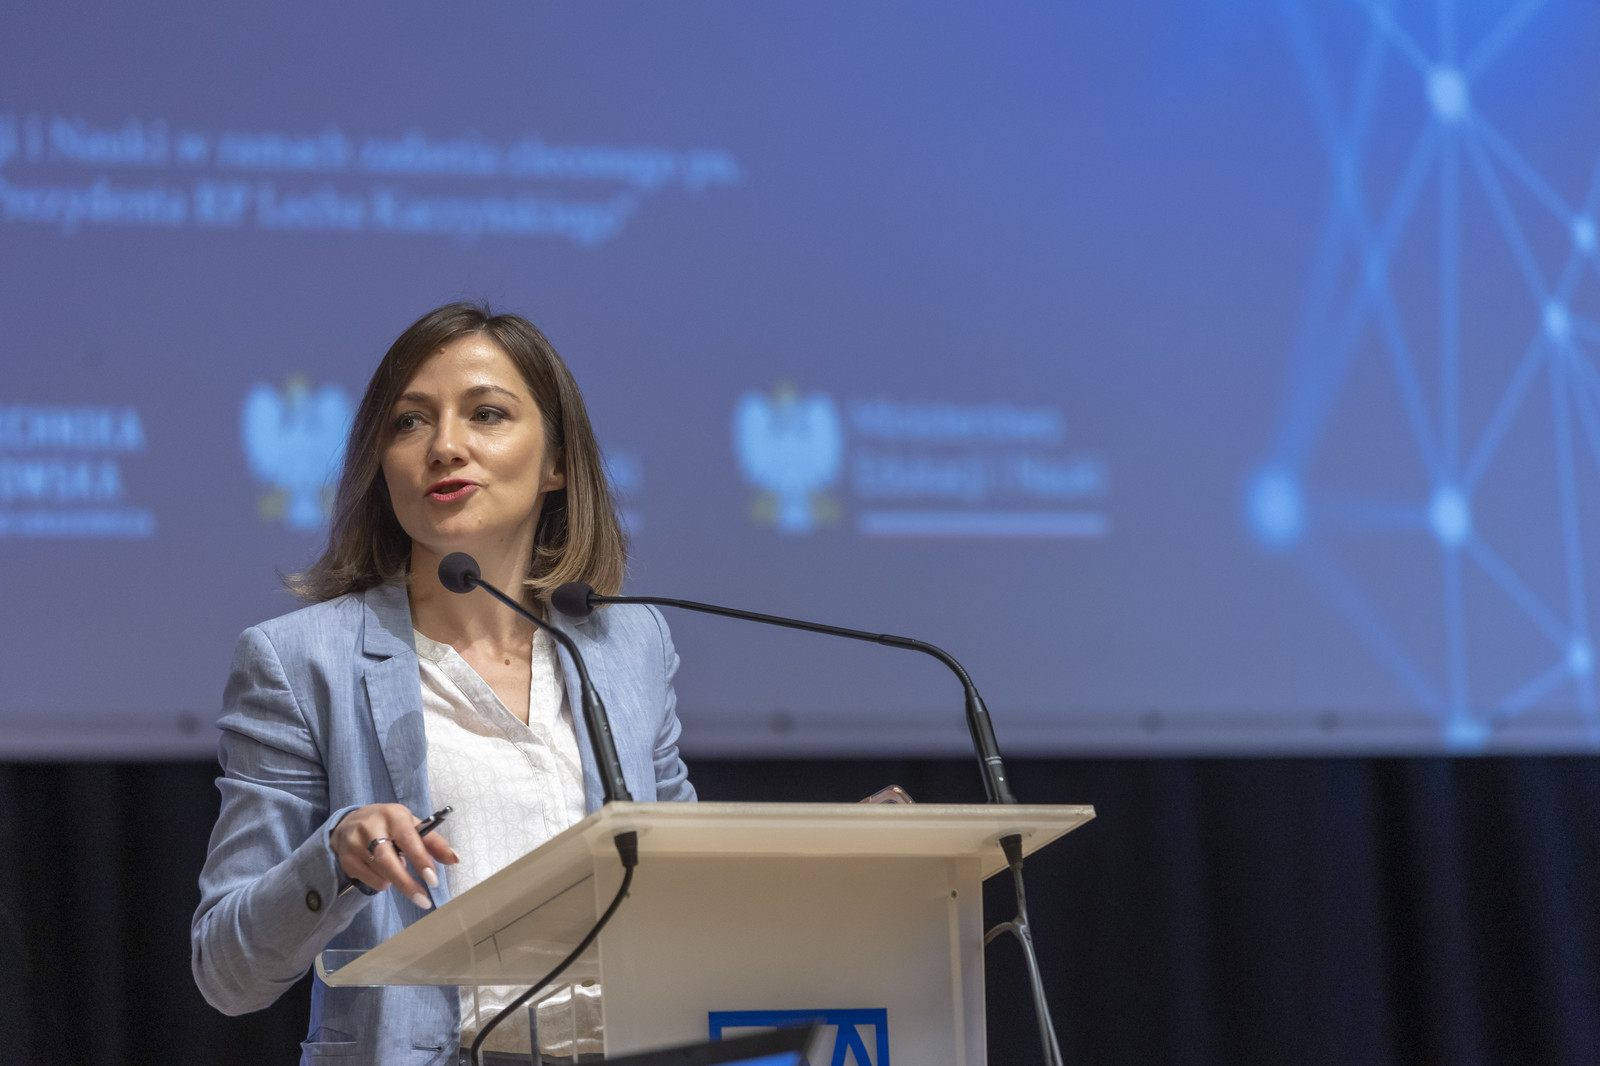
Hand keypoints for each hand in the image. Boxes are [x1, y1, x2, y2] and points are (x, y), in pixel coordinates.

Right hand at [330, 804, 459, 907]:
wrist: (349, 823)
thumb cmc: (388, 824)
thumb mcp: (410, 824)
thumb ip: (433, 842)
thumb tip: (454, 859)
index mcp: (393, 816)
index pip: (408, 839)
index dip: (421, 860)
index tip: (432, 880)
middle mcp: (371, 828)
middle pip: (388, 862)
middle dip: (407, 884)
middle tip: (423, 900)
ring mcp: (355, 845)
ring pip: (382, 876)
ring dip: (395, 879)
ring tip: (395, 863)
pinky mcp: (346, 860)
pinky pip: (371, 882)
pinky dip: (382, 881)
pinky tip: (380, 867)